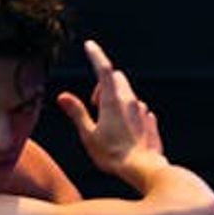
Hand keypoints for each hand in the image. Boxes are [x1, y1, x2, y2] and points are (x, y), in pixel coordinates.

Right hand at [56, 39, 166, 188]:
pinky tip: (124, 132)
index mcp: (112, 101)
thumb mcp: (88, 134)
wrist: (143, 170)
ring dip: (117, 101)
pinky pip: (138, 110)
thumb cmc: (112, 155)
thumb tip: (63, 96)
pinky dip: (129, 114)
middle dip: (104, 84)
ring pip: (128, 95)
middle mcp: (130, 101)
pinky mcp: (150, 122)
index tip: (90, 45)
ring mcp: (143, 110)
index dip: (96, 55)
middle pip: (117, 79)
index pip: (103, 69)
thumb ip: (77, 113)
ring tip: (108, 124)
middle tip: (95, 105)